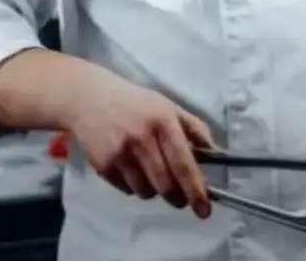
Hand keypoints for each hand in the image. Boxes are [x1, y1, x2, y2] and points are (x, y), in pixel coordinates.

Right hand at [65, 65, 215, 218]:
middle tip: (181, 198)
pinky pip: (127, 190)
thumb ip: (193, 127)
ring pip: (146, 192)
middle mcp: (142, 137)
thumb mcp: (167, 105)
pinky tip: (131, 167)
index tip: (204, 208)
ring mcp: (120, 152)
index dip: (195, 189)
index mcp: (163, 120)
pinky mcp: (103, 165)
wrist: (89, 98)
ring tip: (151, 172)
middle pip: (166, 184)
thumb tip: (216, 153)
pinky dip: (134, 186)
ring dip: (154, 190)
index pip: (183, 162)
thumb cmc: (135, 103)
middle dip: (177, 197)